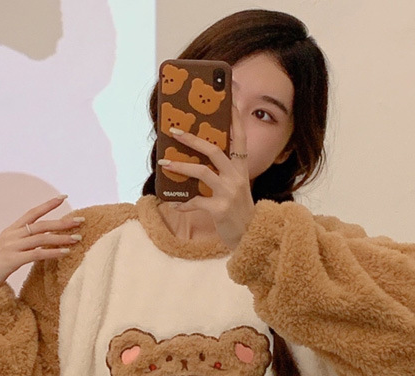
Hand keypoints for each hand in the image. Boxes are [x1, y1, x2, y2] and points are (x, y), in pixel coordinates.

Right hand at [0, 194, 83, 288]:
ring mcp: (11, 247)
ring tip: (78, 238)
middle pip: (41, 224)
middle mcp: (11, 235)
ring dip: (61, 238)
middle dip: (62, 222)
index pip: (32, 213)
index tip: (64, 197)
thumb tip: (43, 240)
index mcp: (11, 230)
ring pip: (41, 238)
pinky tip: (65, 253)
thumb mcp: (9, 249)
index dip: (48, 204)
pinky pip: (36, 254)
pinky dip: (52, 252)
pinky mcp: (12, 260)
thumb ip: (23, 243)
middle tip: (80, 221)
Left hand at [158, 107, 253, 248]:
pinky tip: (172, 203)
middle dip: (192, 139)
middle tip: (174, 131)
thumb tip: (198, 160)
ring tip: (164, 163)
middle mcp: (236, 177)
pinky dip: (182, 203)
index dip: (233, 118)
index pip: (239, 138)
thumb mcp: (237, 187)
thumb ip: (224, 173)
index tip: (228, 99)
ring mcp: (229, 193)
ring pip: (202, 172)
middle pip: (214, 150)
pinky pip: (195, 202)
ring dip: (180, 166)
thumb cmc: (239, 211)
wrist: (250, 237)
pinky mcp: (219, 209)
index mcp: (241, 169)